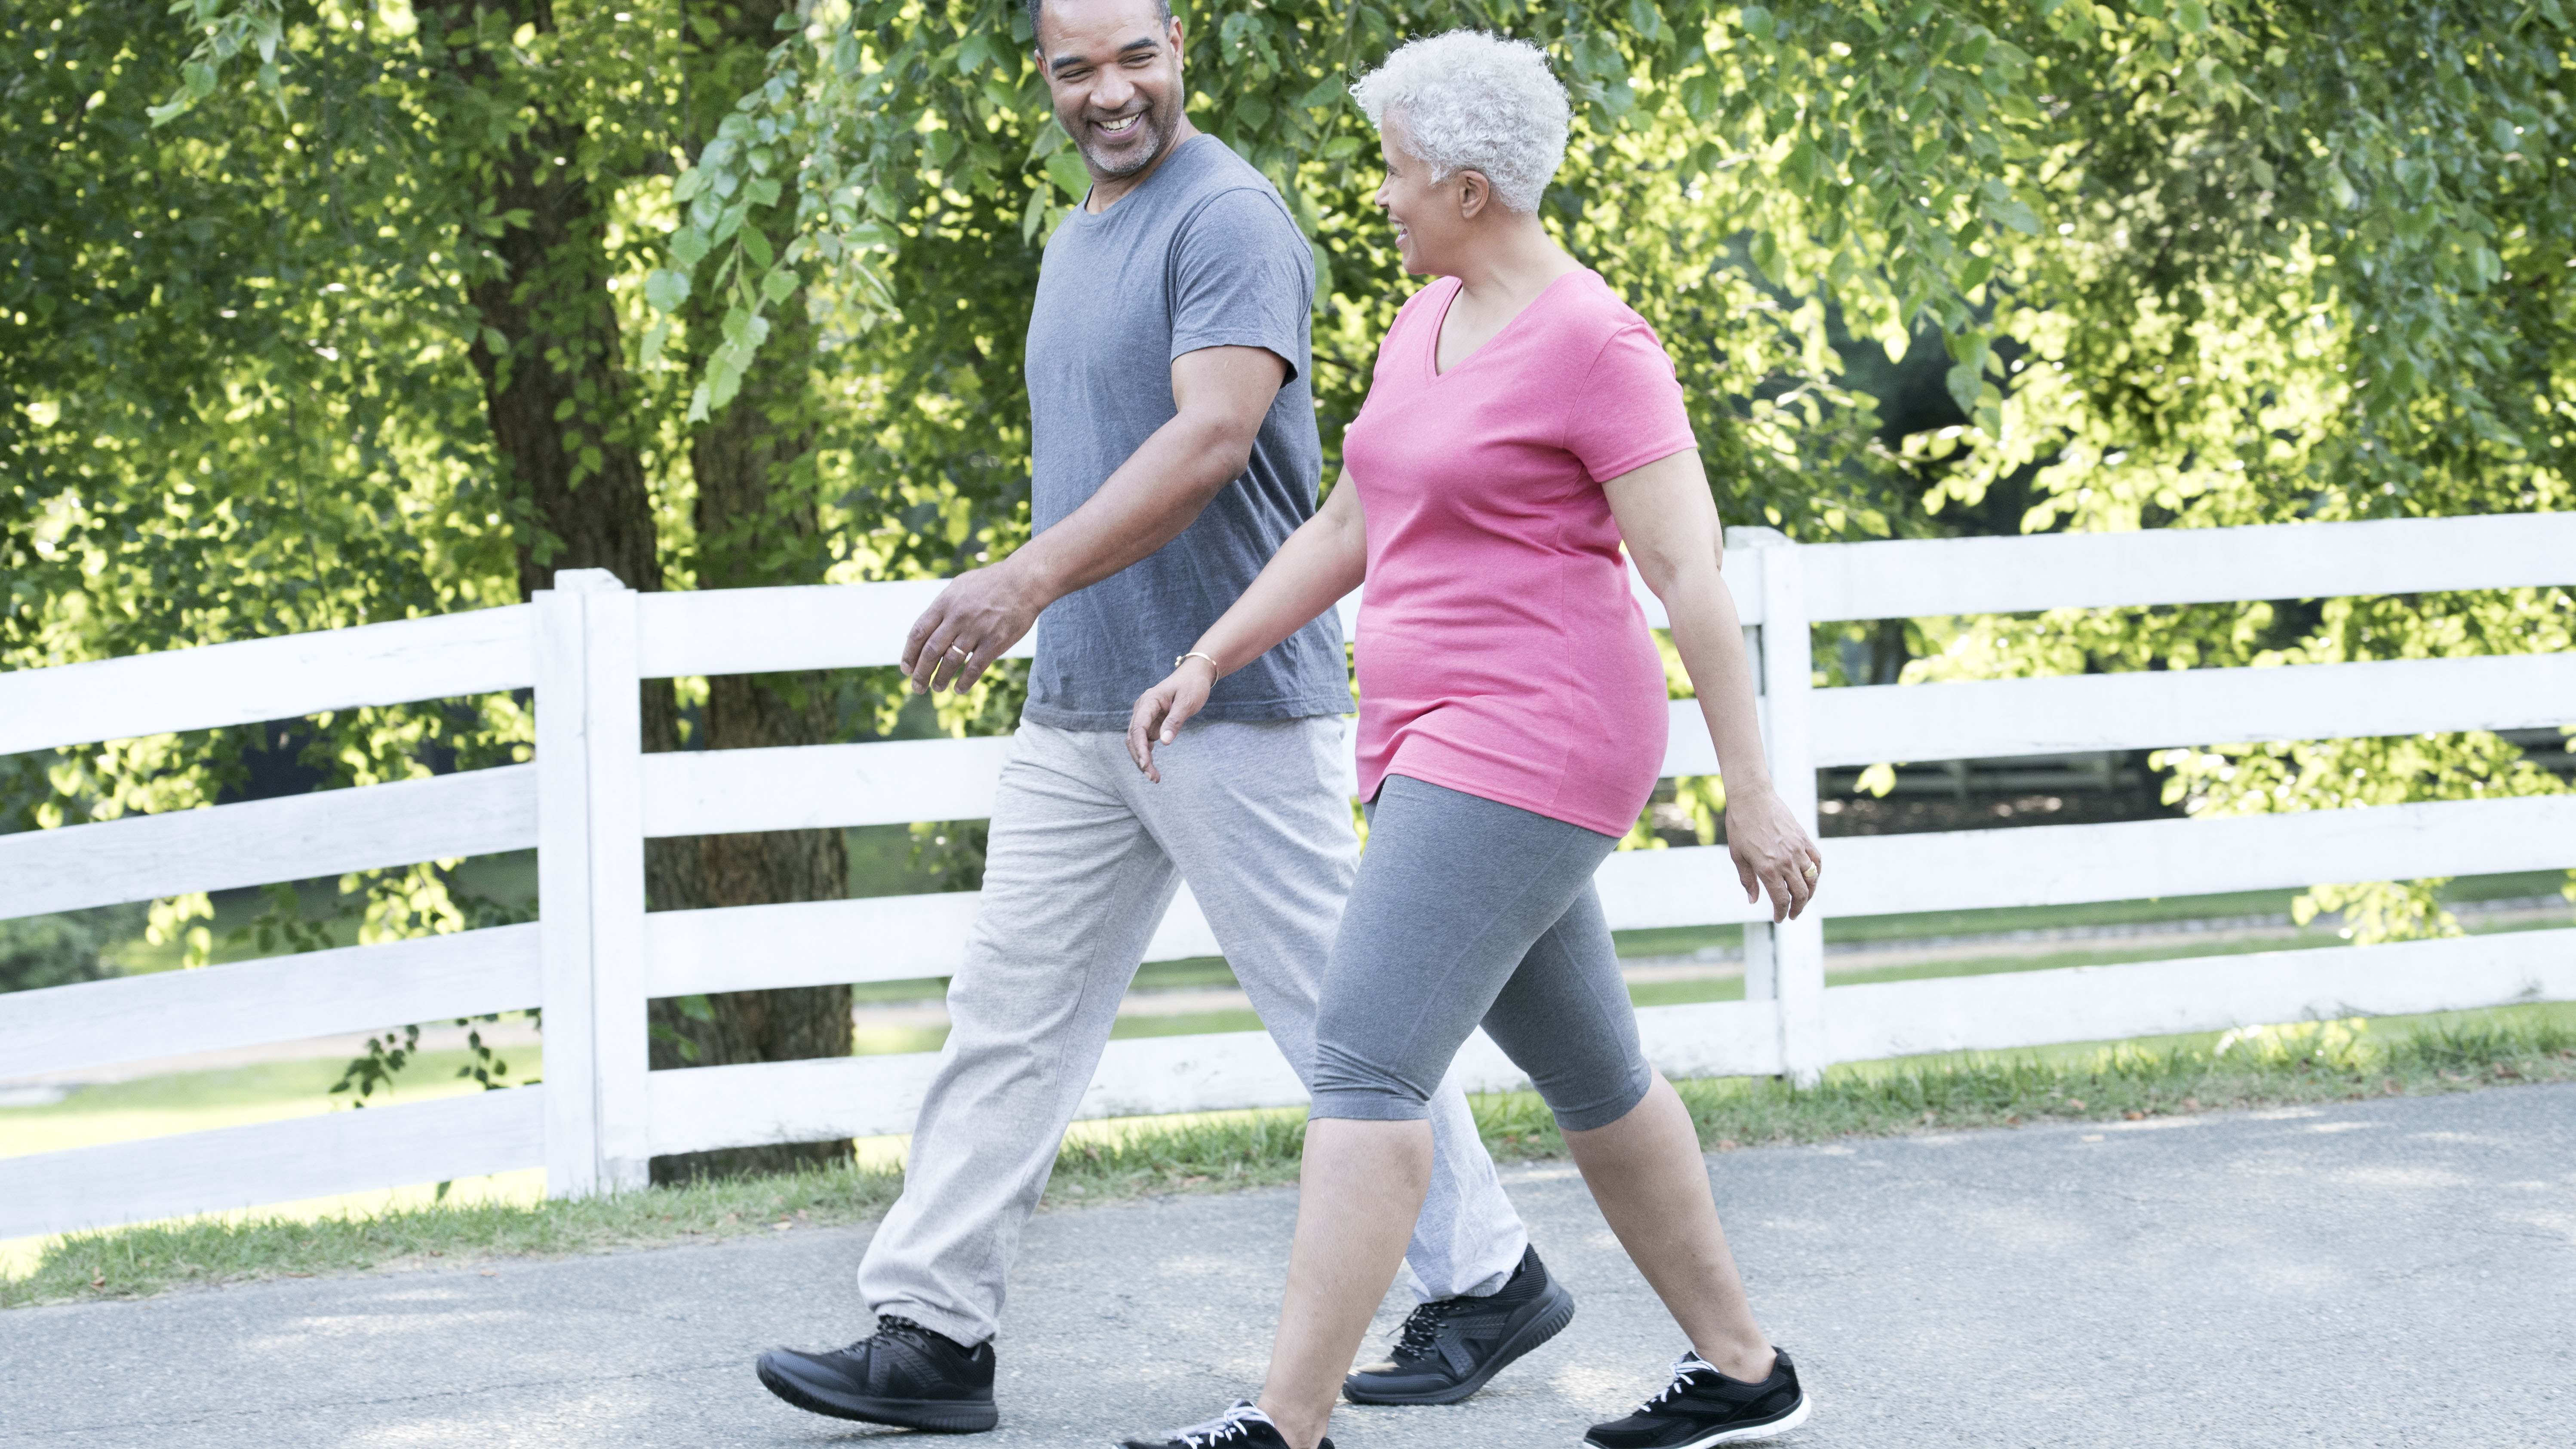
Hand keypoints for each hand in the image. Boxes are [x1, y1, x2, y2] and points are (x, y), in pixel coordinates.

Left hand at [900, 563, 1043, 693]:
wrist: (1023, 581)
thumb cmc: (988, 584)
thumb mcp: (958, 588)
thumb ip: (939, 609)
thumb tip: (917, 634)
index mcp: (944, 604)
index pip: (918, 633)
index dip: (909, 654)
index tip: (906, 669)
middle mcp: (957, 617)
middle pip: (930, 651)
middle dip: (921, 673)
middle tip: (917, 686)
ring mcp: (976, 630)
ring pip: (950, 662)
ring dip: (940, 679)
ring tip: (937, 688)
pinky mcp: (994, 641)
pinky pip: (975, 668)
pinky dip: (965, 682)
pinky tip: (959, 689)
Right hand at [1124, 657, 1215, 782]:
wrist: (1195, 675)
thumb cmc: (1192, 685)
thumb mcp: (1187, 702)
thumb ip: (1175, 721)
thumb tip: (1164, 742)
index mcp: (1148, 701)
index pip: (1138, 728)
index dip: (1140, 748)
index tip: (1146, 765)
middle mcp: (1142, 709)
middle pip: (1133, 737)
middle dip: (1140, 758)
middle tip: (1153, 778)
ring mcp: (1145, 716)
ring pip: (1136, 741)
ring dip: (1142, 759)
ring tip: (1154, 777)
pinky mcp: (1151, 722)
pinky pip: (1144, 741)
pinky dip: (1147, 754)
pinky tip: (1153, 768)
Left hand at [1724, 783, 1822, 921]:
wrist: (1752, 798)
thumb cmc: (1739, 826)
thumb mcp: (1738, 856)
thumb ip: (1748, 881)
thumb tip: (1754, 901)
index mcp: (1767, 869)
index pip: (1781, 900)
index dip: (1782, 913)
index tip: (1780, 919)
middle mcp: (1786, 862)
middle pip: (1800, 894)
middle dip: (1797, 908)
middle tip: (1793, 914)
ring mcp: (1798, 850)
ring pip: (1811, 880)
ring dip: (1809, 894)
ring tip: (1803, 900)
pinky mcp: (1804, 839)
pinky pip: (1816, 861)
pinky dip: (1816, 873)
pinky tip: (1811, 878)